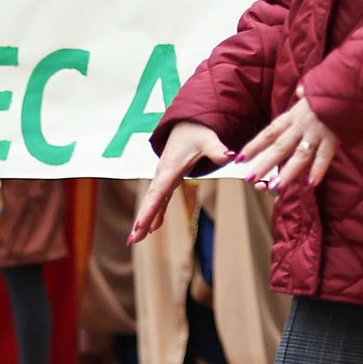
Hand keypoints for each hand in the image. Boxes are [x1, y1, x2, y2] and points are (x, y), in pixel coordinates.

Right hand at [128, 121, 230, 243]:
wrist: (187, 124)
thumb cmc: (197, 132)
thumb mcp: (208, 139)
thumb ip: (217, 149)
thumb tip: (229, 156)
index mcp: (170, 167)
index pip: (158, 192)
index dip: (149, 209)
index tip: (140, 225)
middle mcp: (163, 174)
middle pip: (151, 200)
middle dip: (142, 220)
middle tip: (133, 239)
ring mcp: (164, 178)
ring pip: (152, 201)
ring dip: (145, 220)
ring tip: (136, 240)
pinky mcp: (168, 180)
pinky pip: (159, 200)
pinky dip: (155, 213)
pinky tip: (153, 229)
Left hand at [239, 89, 339, 192]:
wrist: (352, 82)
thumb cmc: (334, 87)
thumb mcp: (315, 89)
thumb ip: (305, 94)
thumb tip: (299, 90)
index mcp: (295, 114)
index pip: (269, 132)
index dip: (254, 145)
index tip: (240, 158)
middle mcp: (302, 124)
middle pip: (280, 146)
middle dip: (264, 164)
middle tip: (249, 179)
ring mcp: (318, 132)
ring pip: (299, 155)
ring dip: (287, 172)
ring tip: (276, 187)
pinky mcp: (334, 137)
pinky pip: (324, 156)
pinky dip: (318, 169)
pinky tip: (311, 184)